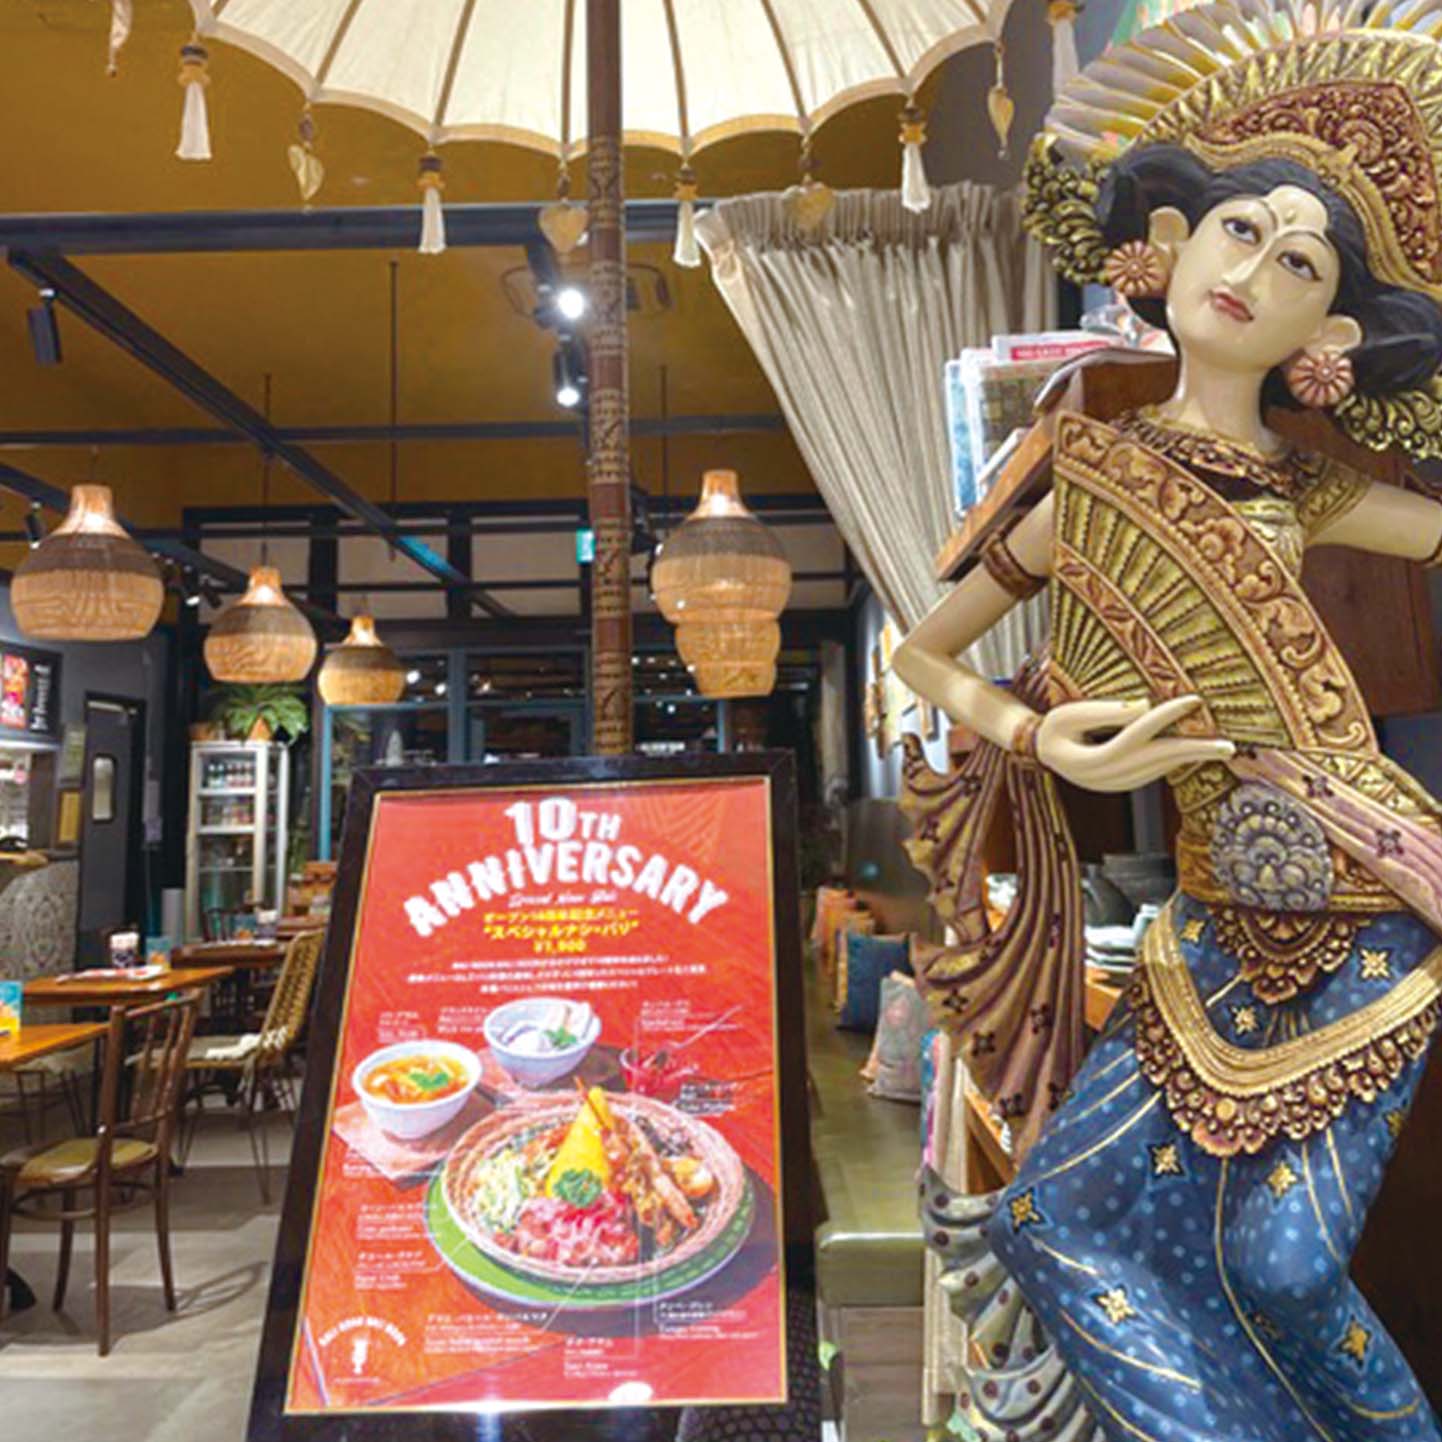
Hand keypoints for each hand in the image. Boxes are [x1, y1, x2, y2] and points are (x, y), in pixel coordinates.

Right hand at [1034, 695, 1234, 792]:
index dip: (1165, 716)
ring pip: (1162, 768)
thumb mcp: (1071, 715)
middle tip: (1228, 746)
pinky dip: (1179, 759)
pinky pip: (1158, 770)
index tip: (1192, 700)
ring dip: (1193, 757)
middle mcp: (1110, 777)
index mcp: (1094, 760)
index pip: (1136, 735)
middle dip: (1196, 750)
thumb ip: (1106, 712)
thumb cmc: (1055, 728)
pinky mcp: (1127, 784)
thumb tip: (1144, 705)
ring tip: (1223, 747)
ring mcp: (1120, 784)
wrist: (1042, 753)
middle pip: (1159, 760)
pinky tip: (1198, 750)